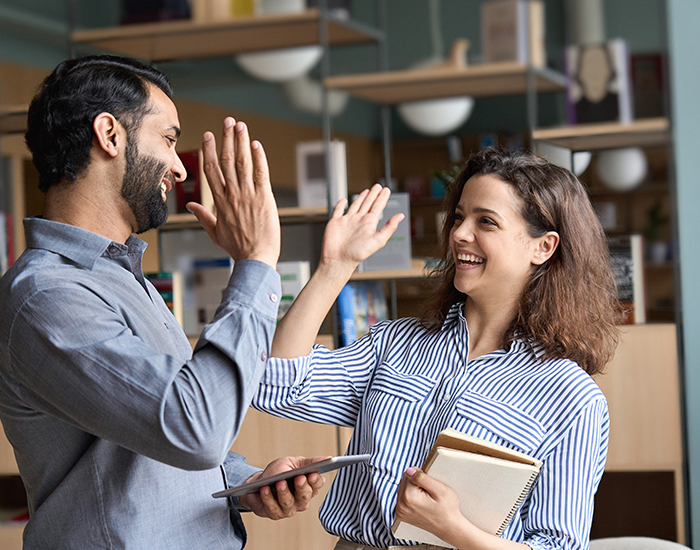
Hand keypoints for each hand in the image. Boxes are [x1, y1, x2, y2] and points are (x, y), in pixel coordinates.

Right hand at [187, 118, 279, 267]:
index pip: (211, 170)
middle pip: (226, 161)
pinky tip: (256, 145)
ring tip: (240, 125)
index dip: (209, 150)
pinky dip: (259, 158)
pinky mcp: (264, 198)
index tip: (209, 135)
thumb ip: (203, 217)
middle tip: (227, 121)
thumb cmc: (238, 248)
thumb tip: (192, 206)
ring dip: (241, 142)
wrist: (255, 258)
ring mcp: (248, 195)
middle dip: (226, 139)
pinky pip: (261, 173)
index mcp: (220, 202)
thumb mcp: (215, 233)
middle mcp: (232, 195)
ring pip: (242, 163)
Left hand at [239, 456, 326, 519]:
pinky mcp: (275, 514)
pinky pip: (273, 508)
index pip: (317, 485)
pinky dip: (268, 498)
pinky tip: (265, 489)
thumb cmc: (278, 472)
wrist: (258, 483)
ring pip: (289, 503)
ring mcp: (289, 509)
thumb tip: (329, 458)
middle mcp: (301, 500)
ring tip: (280, 482)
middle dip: (302, 487)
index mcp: (309, 486)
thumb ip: (309, 462)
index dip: (315, 480)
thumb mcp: (293, 463)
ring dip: (284, 492)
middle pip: (305, 496)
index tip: (312, 474)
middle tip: (299, 478)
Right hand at [320, 184, 403, 274]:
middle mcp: (359, 221)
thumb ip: (389, 227)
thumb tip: (401, 216)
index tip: (386, 190)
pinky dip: (341, 204)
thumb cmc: (357, 254)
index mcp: (369, 224)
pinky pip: (338, 210)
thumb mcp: (378, 240)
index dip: (382, 198)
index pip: (378, 207)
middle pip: (368, 203)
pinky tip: (344, 200)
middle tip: (378, 186)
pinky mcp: (335, 222)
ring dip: (361, 198)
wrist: (338, 260)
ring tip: (367, 191)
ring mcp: (347, 221)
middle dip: (373, 195)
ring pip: (355, 205)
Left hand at [395, 467, 465, 542]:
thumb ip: (422, 478)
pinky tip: (420, 504)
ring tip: (425, 499)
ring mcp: (400, 511)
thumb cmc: (447, 509)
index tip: (430, 487)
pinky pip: (402, 497)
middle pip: (404, 480)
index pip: (410, 473)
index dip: (422, 477)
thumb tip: (409, 470)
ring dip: (413, 490)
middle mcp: (401, 505)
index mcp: (409, 497)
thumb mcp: (440, 489)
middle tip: (429, 494)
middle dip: (416, 483)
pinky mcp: (401, 514)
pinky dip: (410, 497)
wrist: (448, 528)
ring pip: (403, 488)